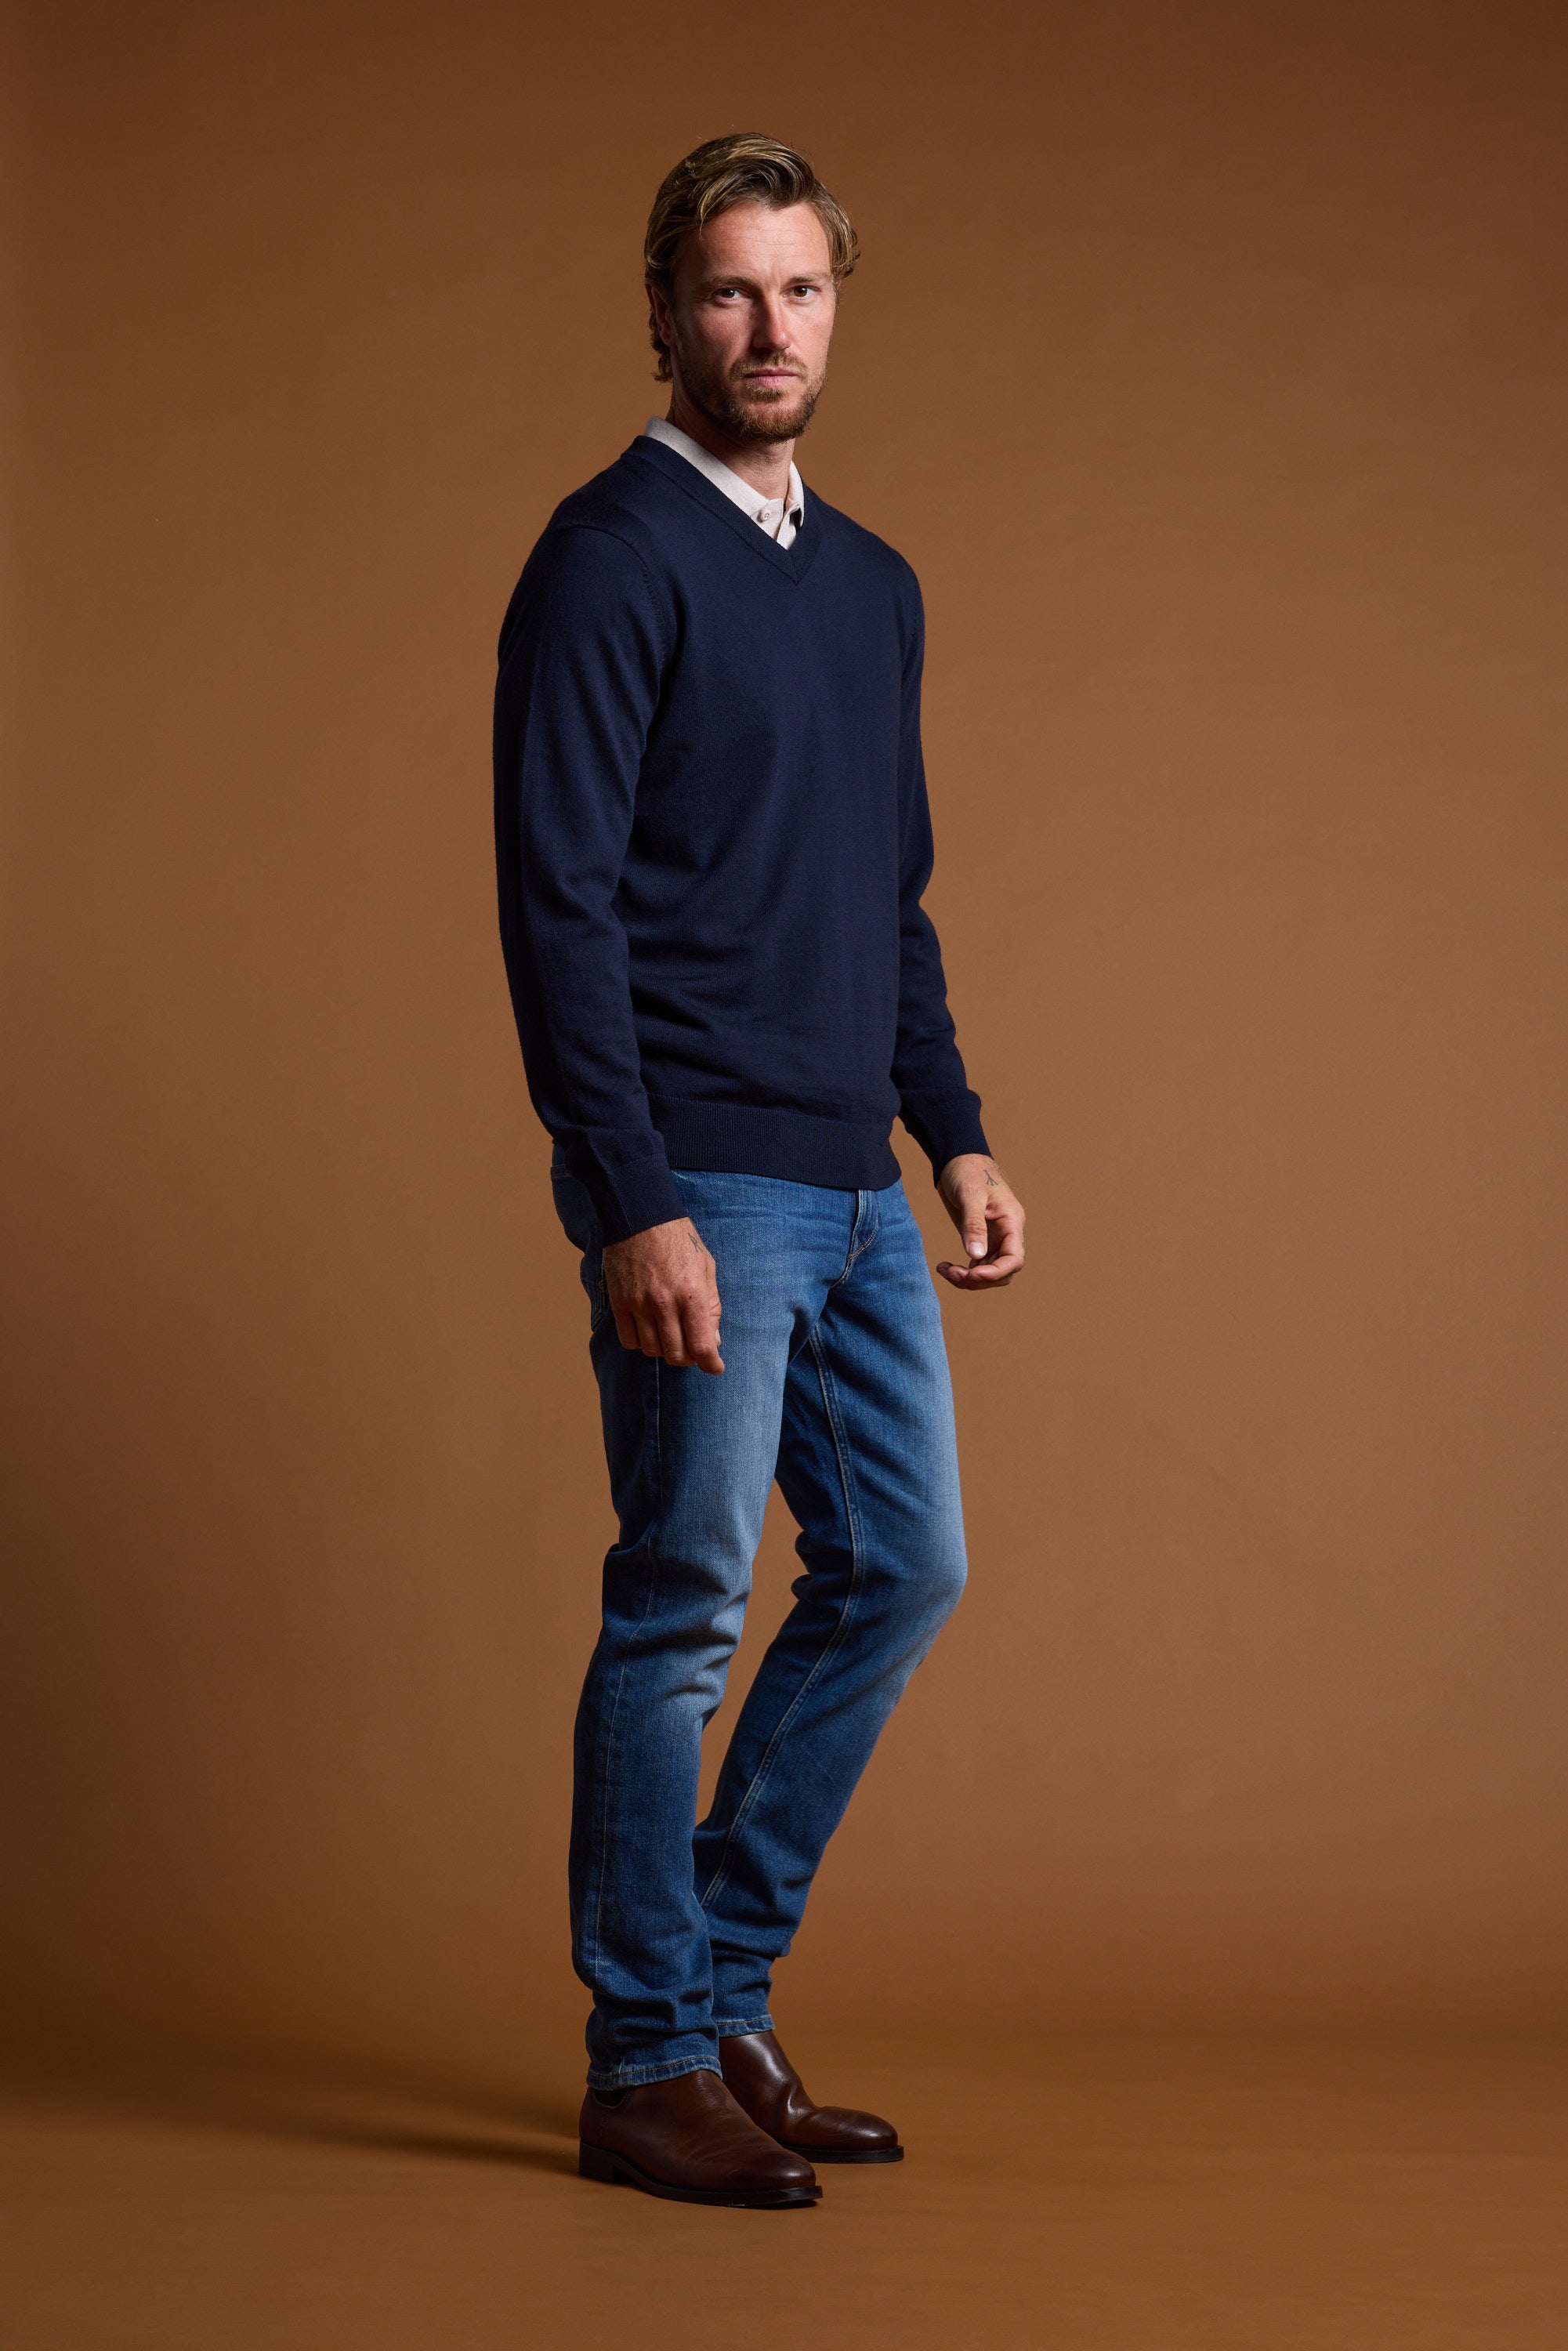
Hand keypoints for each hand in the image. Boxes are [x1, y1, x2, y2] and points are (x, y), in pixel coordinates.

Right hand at [602, 1216, 724, 1371]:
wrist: (640, 1217)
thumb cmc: (680, 1241)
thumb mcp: (707, 1268)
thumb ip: (712, 1306)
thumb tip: (713, 1341)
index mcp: (691, 1294)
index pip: (701, 1345)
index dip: (711, 1364)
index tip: (715, 1367)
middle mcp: (664, 1304)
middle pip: (676, 1355)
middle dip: (689, 1358)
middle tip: (693, 1349)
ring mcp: (638, 1305)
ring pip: (652, 1351)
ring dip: (665, 1350)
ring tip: (671, 1336)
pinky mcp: (619, 1303)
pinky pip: (629, 1340)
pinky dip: (641, 1343)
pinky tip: (649, 1330)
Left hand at [934, 1154, 1024, 1289]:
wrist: (958, 1160)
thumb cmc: (968, 1172)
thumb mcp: (970, 1196)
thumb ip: (974, 1226)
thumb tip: (975, 1255)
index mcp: (1011, 1222)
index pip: (1014, 1259)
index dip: (996, 1272)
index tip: (972, 1273)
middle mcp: (1006, 1234)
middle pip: (1003, 1271)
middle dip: (979, 1279)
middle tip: (953, 1273)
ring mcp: (993, 1239)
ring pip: (989, 1272)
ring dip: (968, 1278)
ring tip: (945, 1270)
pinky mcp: (980, 1239)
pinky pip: (977, 1264)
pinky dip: (962, 1271)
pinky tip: (945, 1267)